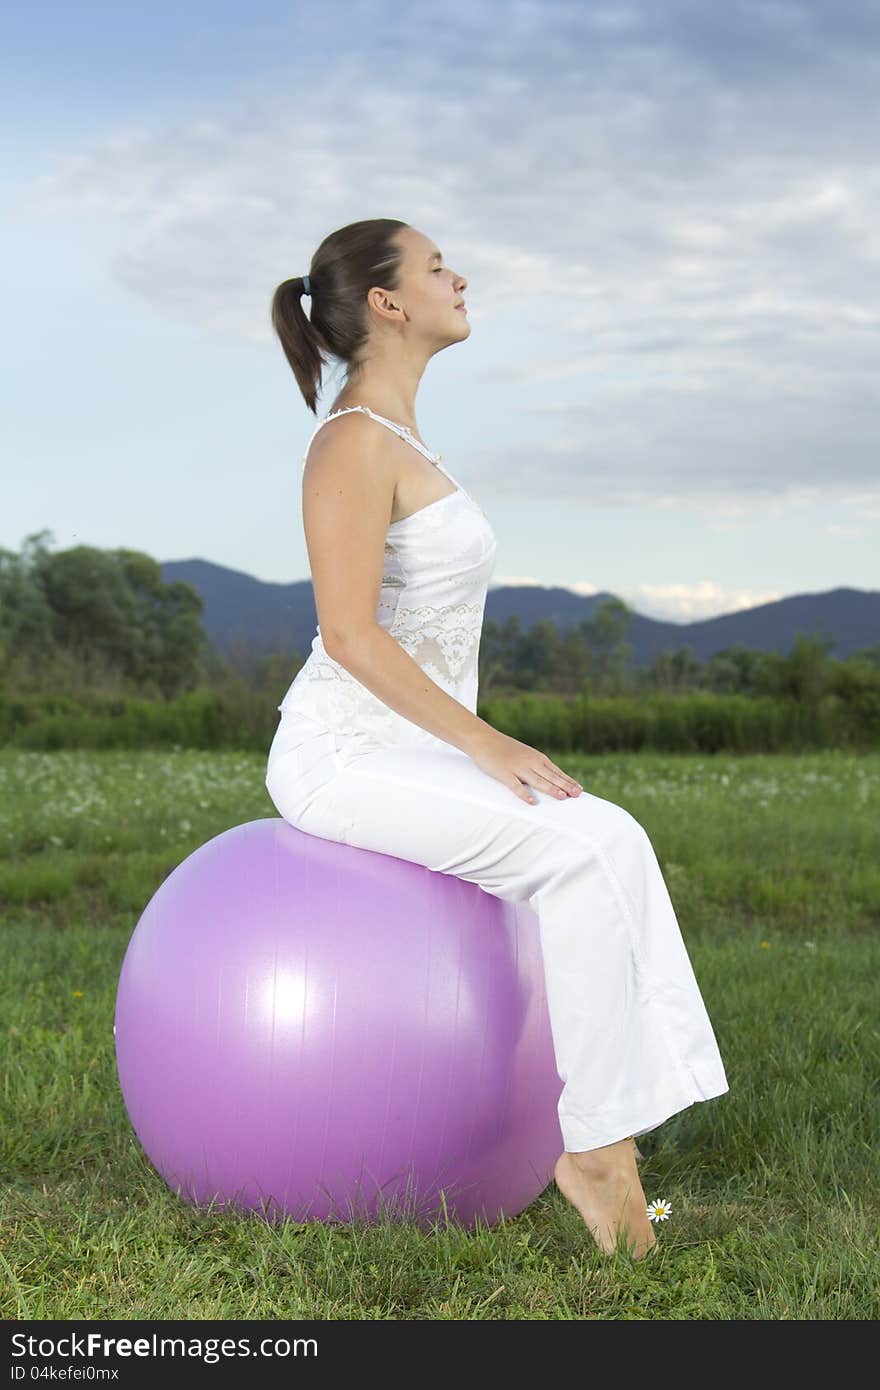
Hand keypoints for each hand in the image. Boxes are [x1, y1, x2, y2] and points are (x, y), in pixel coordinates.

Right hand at [467, 728, 583, 805]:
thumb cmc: (504, 748)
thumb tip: (548, 777)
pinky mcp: (505, 774)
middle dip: (566, 786)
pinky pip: (516, 786)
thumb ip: (535, 765)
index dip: (568, 781)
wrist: (483, 739)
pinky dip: (524, 794)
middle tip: (578, 794)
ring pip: (538, 781)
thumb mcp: (524, 754)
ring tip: (563, 797)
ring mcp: (518, 768)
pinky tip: (532, 802)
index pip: (556, 771)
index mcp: (536, 758)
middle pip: (551, 776)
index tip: (580, 789)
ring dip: (551, 789)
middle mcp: (530, 762)